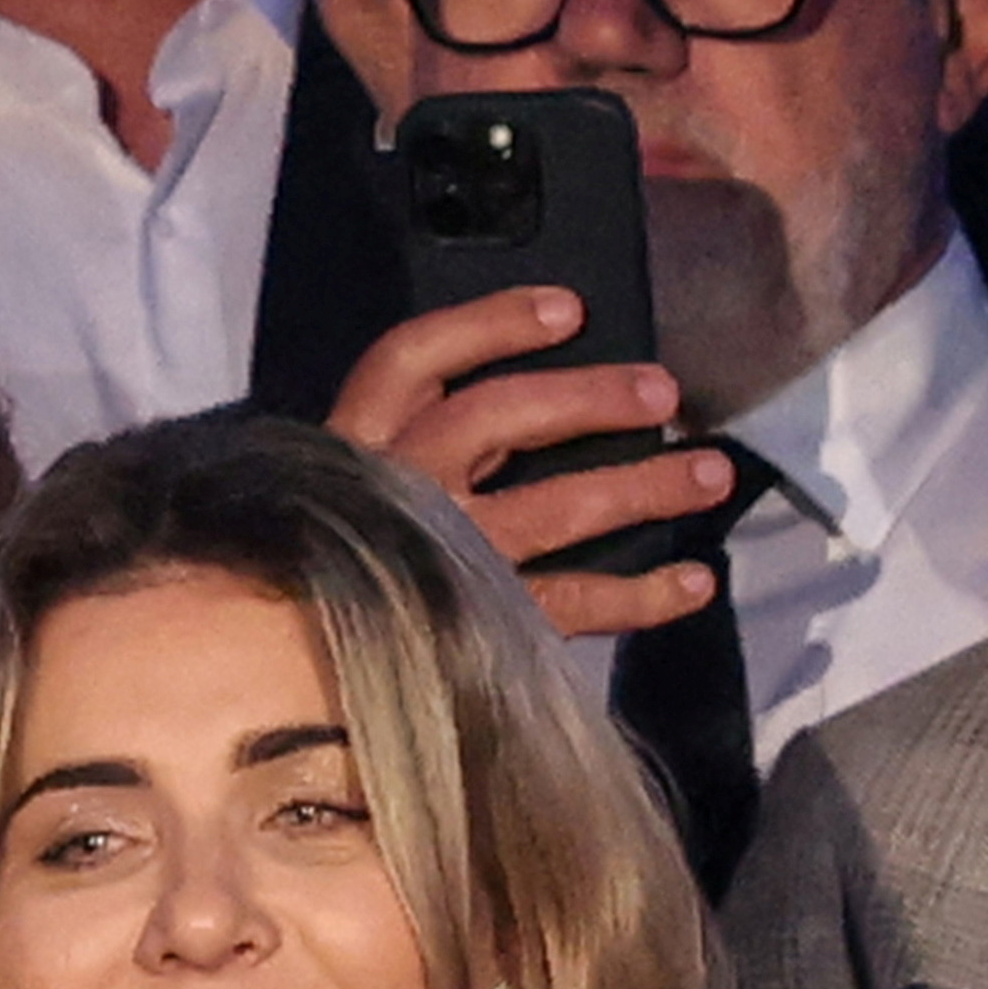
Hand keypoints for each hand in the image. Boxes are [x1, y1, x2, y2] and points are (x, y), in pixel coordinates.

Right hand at [322, 281, 719, 638]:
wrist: (277, 678)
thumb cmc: (313, 571)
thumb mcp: (332, 489)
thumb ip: (393, 449)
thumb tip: (506, 409)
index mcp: (356, 447)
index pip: (413, 360)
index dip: (491, 325)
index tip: (568, 310)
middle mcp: (402, 492)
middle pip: (501, 418)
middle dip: (589, 397)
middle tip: (661, 392)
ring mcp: (445, 559)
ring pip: (558, 507)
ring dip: (644, 486)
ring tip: (710, 474)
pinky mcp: (481, 624)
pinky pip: (576, 602)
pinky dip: (644, 594)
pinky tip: (695, 581)